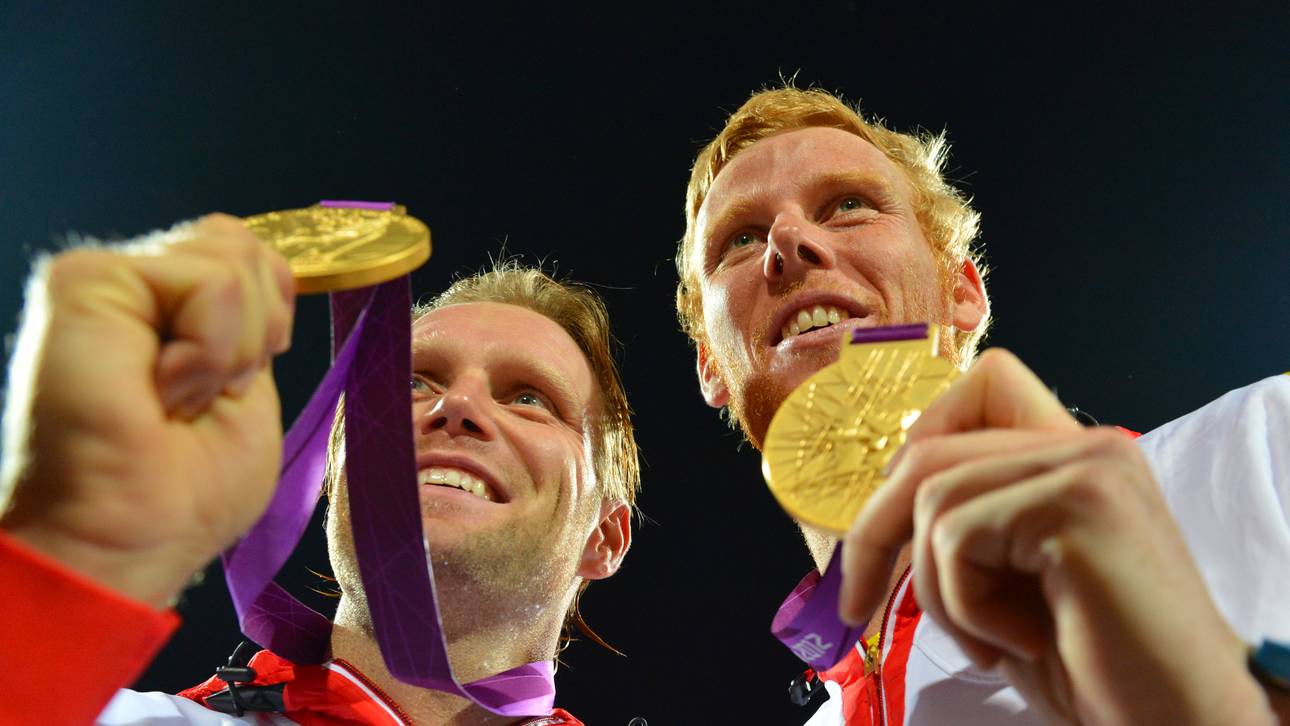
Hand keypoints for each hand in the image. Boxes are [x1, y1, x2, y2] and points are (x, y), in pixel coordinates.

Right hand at [0, 214, 294, 607]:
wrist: (128, 542)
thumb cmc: (184, 492)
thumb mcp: (249, 390)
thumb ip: (252, 318)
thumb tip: (269, 262)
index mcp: (166, 308)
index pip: (251, 255)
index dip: (270, 321)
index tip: (227, 391)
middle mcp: (132, 284)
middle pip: (245, 244)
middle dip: (256, 334)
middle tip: (199, 400)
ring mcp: (105, 276)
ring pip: (235, 257)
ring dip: (233, 350)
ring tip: (175, 399)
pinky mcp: (85, 280)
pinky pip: (211, 281)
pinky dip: (211, 351)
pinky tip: (161, 392)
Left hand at [839, 349, 1272, 724]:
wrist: (1181, 724)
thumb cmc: (1093, 667)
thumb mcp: (1009, 580)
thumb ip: (968, 522)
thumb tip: (881, 498)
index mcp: (1079, 457)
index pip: (983, 388)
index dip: (921, 442)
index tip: (892, 520)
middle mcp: (1090, 446)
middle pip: (930, 450)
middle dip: (875, 534)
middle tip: (854, 602)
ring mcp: (1089, 467)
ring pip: (933, 497)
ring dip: (939, 590)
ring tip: (992, 641)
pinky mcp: (1080, 503)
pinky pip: (958, 537)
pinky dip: (967, 606)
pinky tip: (1024, 640)